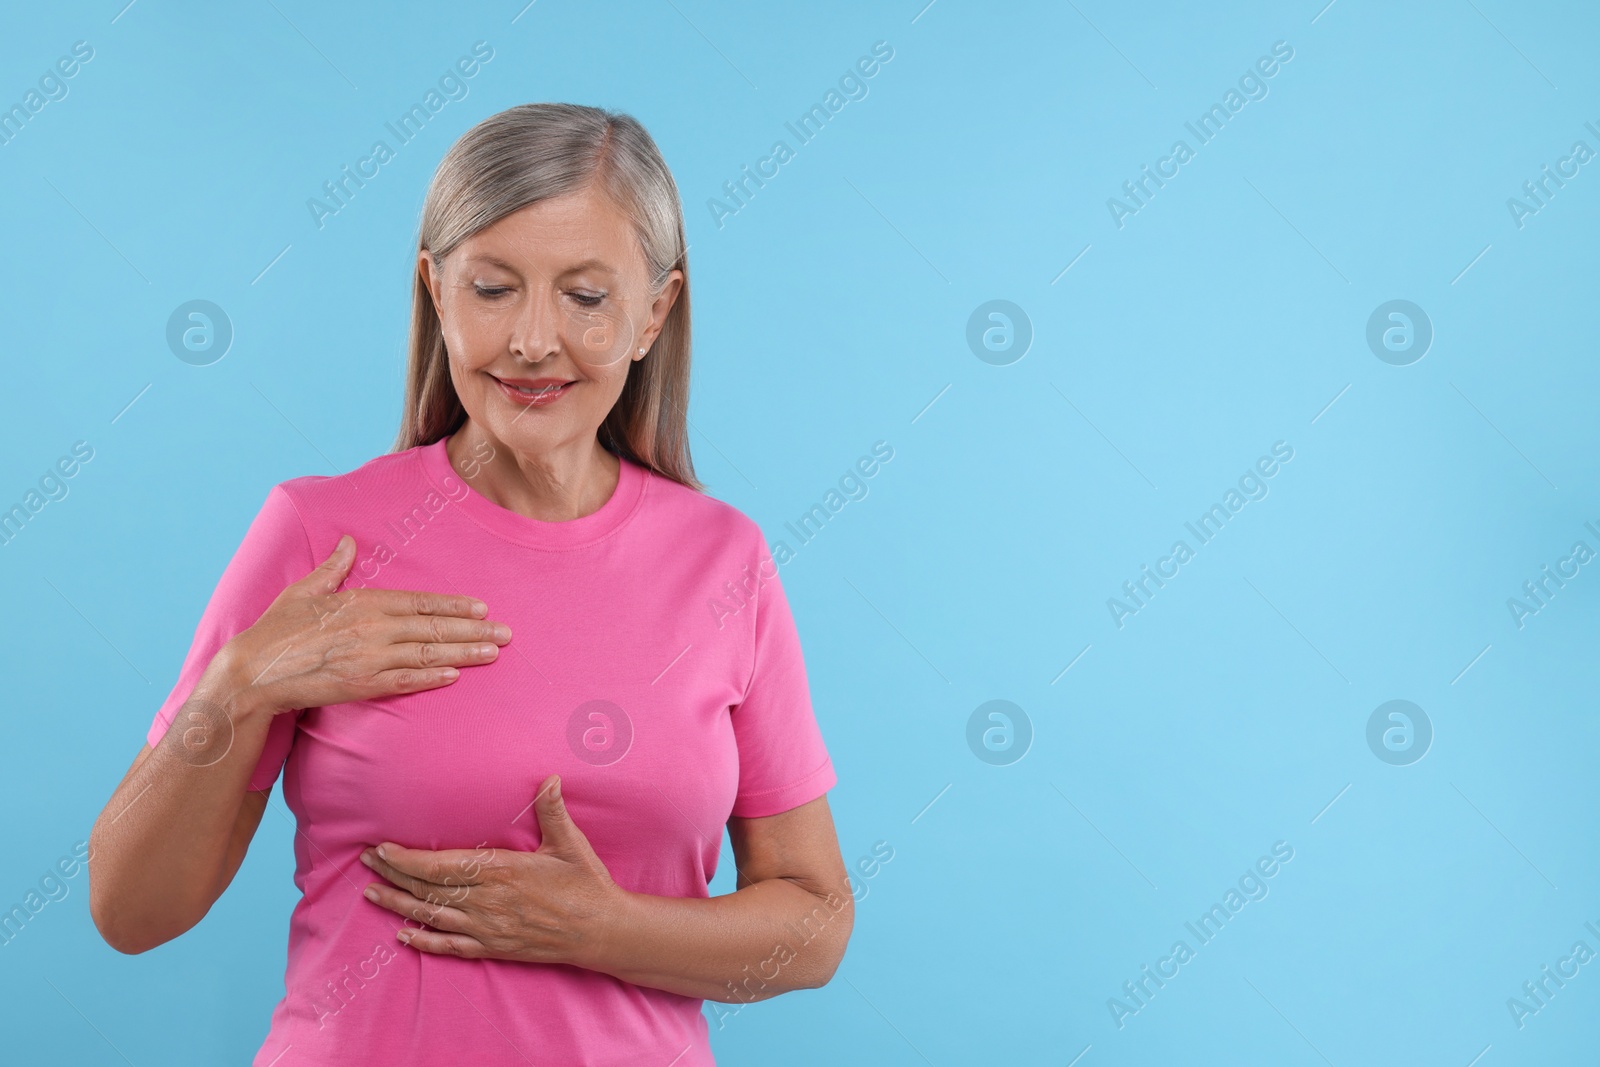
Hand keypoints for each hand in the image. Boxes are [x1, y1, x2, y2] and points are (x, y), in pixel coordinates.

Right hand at [216, 533, 511, 715]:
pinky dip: (431, 678)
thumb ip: (334, 567)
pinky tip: (455, 676)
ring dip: (464, 654)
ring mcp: (369, 658)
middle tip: (507, 633)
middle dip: (474, 631)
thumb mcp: (305, 589)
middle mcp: (372, 629)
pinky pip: (404, 681)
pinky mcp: (361, 685)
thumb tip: (348, 540)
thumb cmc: (276, 629)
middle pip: (433, 628)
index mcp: (362, 602)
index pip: (420, 601)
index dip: (454, 605)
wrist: (253, 672)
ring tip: (493, 653)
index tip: (482, 608)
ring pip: (427, 654)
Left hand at [359, 774, 624, 967]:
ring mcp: (488, 928)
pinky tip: (404, 936)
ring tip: (371, 894)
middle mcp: (488, 901)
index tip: (382, 849)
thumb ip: (553, 811)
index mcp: (501, 871)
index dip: (408, 858)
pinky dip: (425, 941)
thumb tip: (549, 778)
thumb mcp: (570, 843)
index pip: (442, 865)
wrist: (602, 931)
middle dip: (393, 875)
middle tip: (365, 863)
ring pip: (432, 916)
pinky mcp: (495, 948)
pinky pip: (451, 946)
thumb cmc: (587, 884)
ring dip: (398, 905)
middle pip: (428, 889)